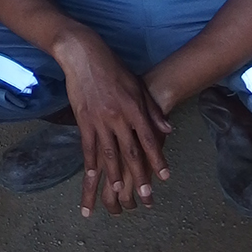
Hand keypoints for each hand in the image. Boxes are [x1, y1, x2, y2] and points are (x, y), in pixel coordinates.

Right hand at [57, 30, 170, 217]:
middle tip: (145, 196)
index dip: (157, 159)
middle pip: (130, 151)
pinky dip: (90, 163)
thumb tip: (168, 129)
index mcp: (134, 108)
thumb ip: (152, 110)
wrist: (85, 55)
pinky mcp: (83, 119)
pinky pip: (88, 146)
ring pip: (109, 153)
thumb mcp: (138, 86)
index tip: (164, 177)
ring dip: (114, 175)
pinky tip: (92, 176)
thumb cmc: (114, 69)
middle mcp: (118, 116)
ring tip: (119, 193)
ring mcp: (99, 119)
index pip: (149, 138)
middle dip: (139, 175)